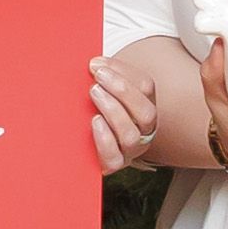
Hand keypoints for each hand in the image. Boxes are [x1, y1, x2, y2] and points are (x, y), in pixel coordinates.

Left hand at [87, 40, 175, 172]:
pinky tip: (94, 122)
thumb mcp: (100, 89)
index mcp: (144, 105)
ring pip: (132, 135)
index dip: (123, 72)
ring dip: (113, 111)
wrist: (81, 142)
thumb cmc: (93, 108)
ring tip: (94, 94)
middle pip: (146, 112)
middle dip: (122, 91)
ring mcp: (130, 150)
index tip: (97, 64)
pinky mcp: (113, 164)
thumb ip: (100, 76)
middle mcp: (143, 130)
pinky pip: (114, 158)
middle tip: (98, 78)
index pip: (145, 86)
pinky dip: (105, 139)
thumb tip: (93, 63)